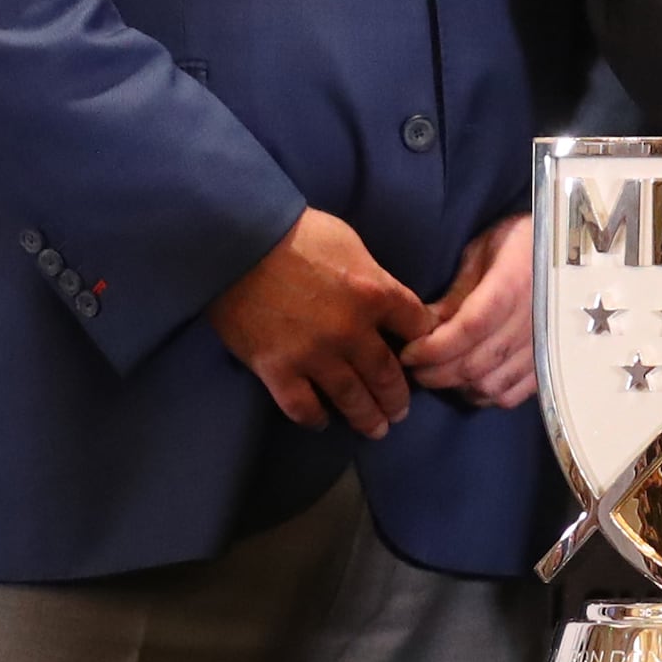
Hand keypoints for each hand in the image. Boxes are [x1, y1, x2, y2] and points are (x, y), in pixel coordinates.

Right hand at [205, 208, 435, 438]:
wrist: (239, 242)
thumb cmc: (297, 232)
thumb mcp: (350, 243)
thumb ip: (372, 277)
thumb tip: (384, 298)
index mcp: (375, 294)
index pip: (416, 328)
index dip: (423, 343)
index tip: (420, 356)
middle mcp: (352, 332)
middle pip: (388, 374)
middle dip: (398, 397)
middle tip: (401, 411)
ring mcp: (315, 355)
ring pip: (352, 399)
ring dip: (367, 417)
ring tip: (376, 428)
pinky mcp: (278, 370)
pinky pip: (303, 407)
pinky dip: (315, 418)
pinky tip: (322, 421)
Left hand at [401, 213, 535, 408]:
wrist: (567, 245)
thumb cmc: (517, 241)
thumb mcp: (480, 253)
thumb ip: (456, 295)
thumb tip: (425, 330)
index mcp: (513, 285)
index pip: (468, 329)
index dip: (433, 348)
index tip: (408, 352)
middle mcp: (533, 320)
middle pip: (476, 363)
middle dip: (437, 372)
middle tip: (414, 368)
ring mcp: (545, 345)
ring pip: (492, 384)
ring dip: (458, 386)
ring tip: (440, 374)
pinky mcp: (551, 361)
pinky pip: (514, 394)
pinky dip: (486, 395)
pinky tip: (470, 383)